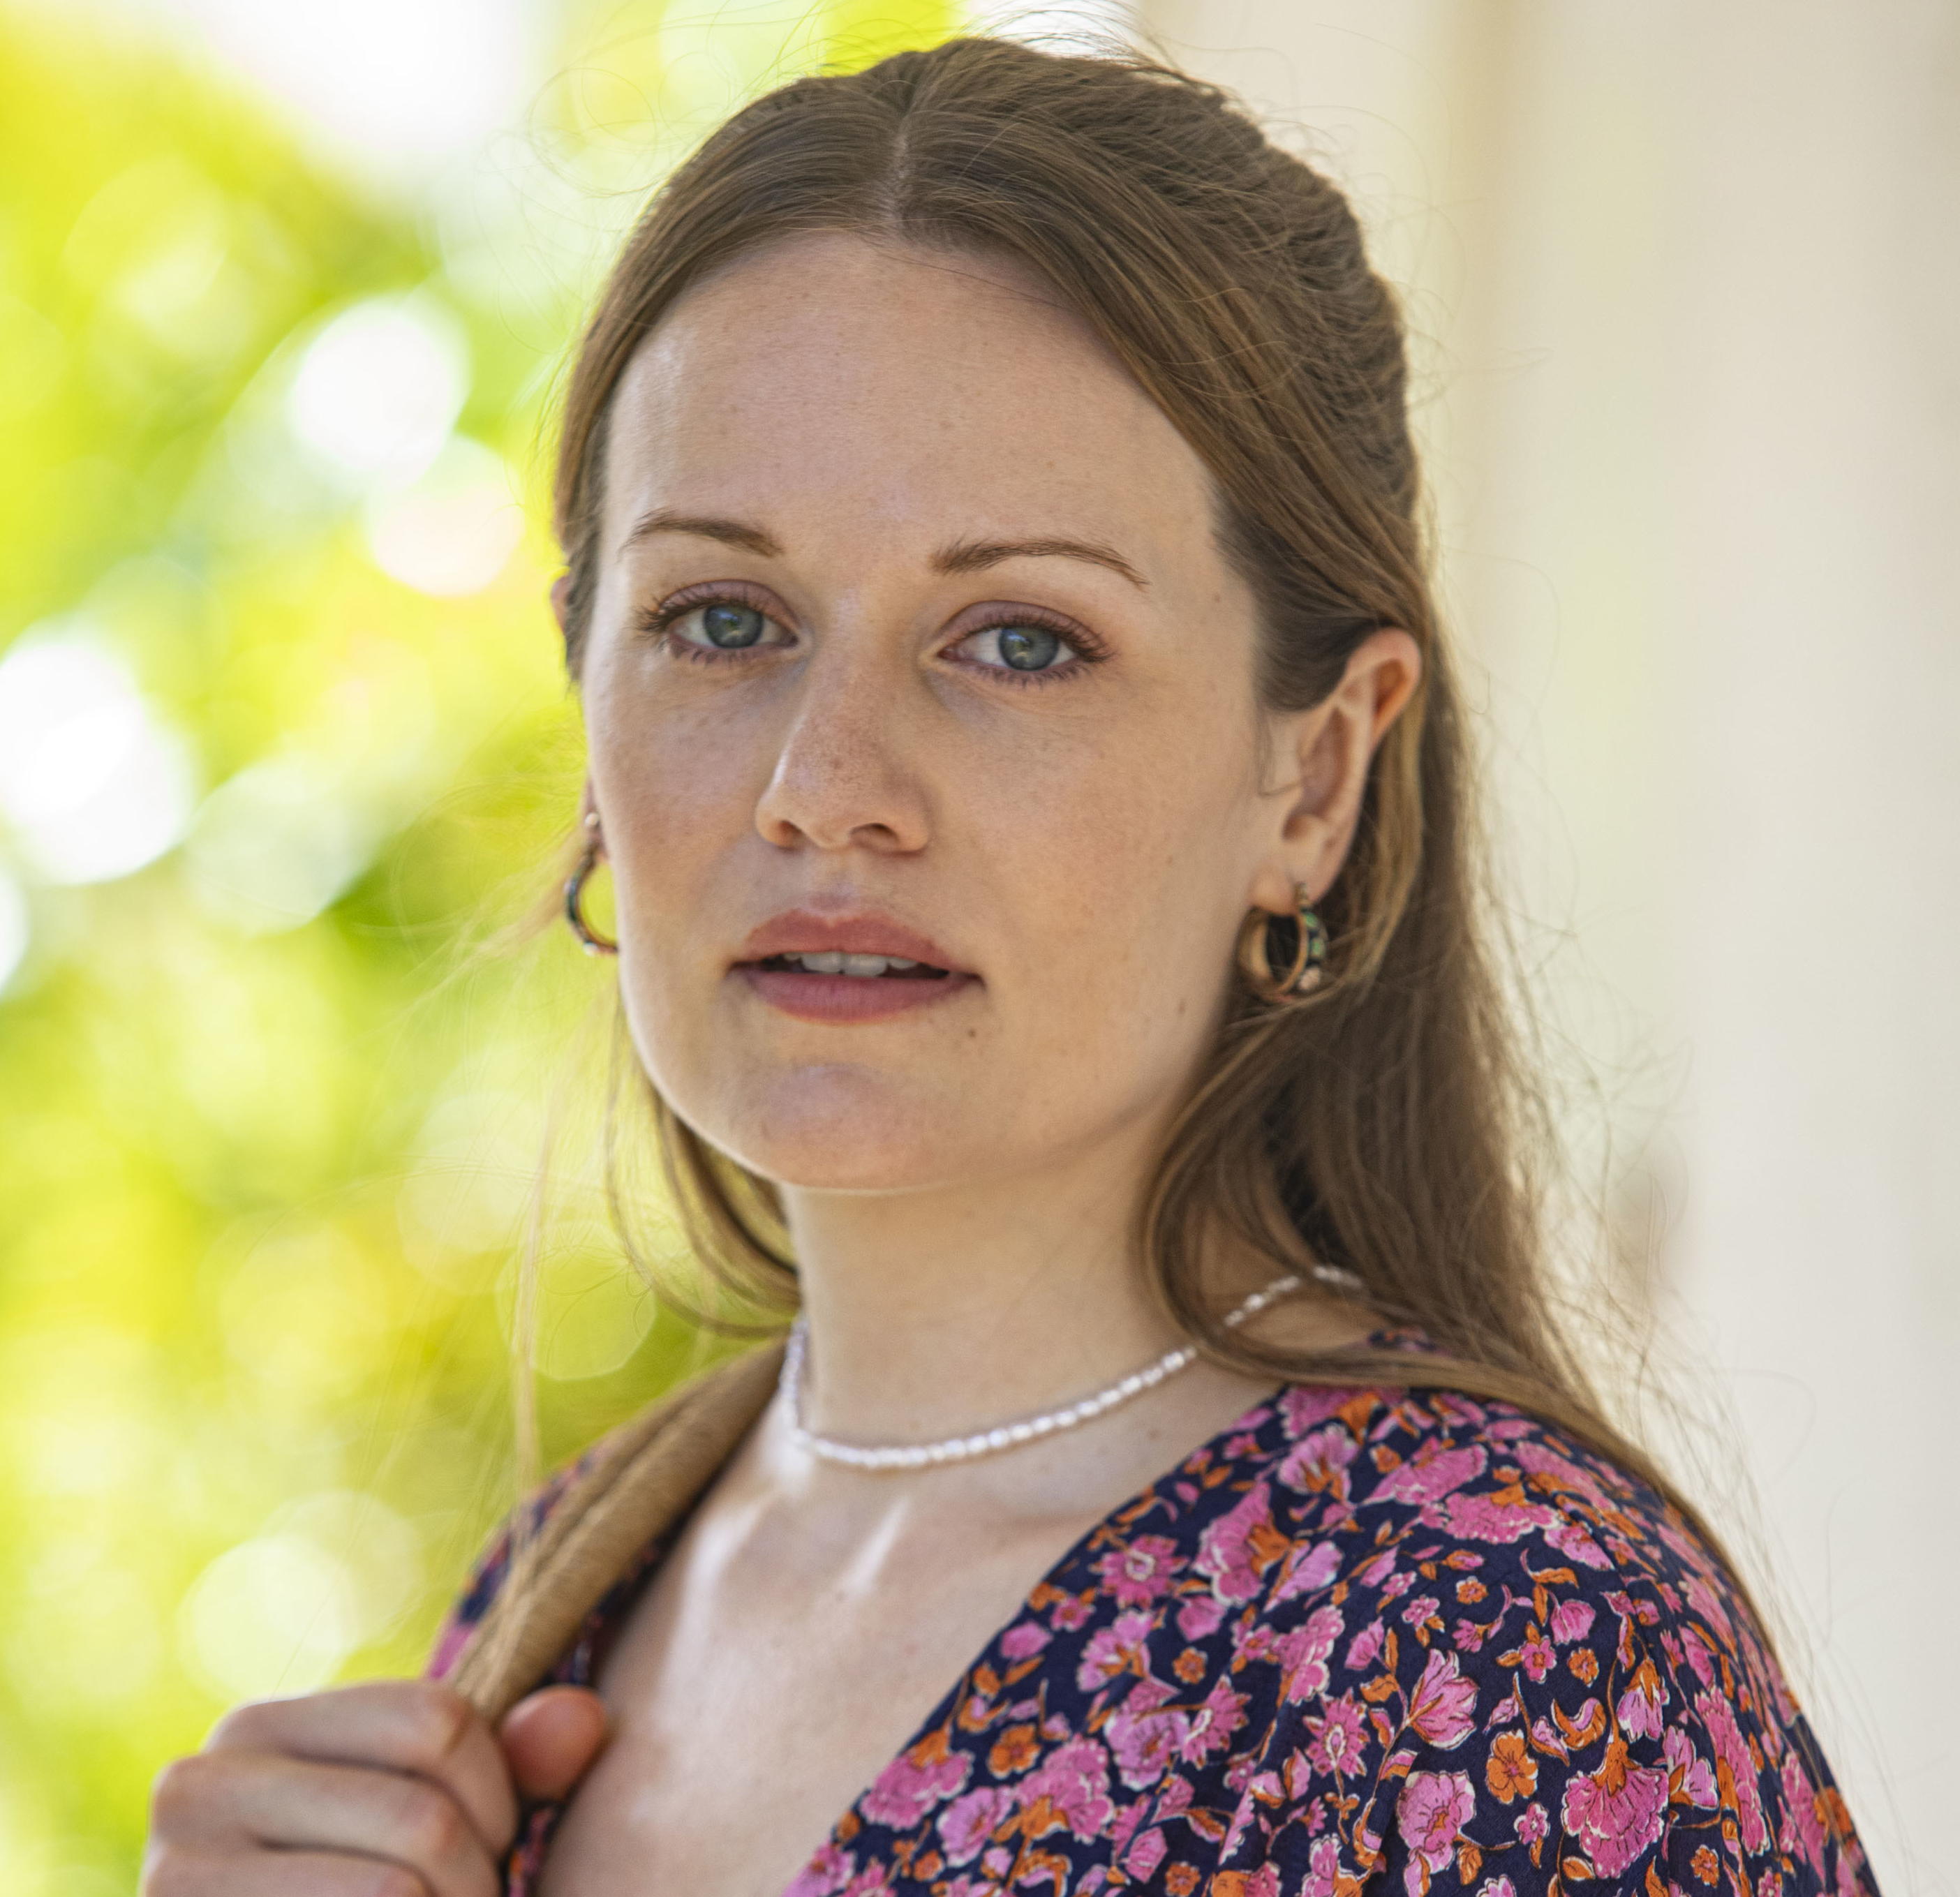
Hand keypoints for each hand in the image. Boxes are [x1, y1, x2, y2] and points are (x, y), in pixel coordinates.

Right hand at [141, 1679, 609, 1896]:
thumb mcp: (430, 1817)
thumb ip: (513, 1764)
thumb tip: (584, 1717)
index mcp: (259, 1729)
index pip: (437, 1720)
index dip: (498, 1793)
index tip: (491, 1844)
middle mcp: (198, 1786)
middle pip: (423, 1816)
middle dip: (478, 1883)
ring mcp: (176, 1878)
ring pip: (394, 1890)